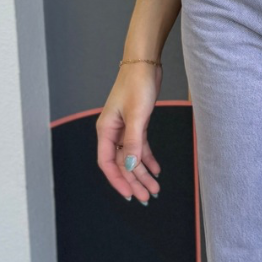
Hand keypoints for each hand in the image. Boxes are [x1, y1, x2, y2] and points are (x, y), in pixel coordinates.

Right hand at [96, 65, 163, 201]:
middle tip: (147, 197)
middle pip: (121, 164)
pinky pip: (140, 148)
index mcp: (106, 130)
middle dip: (134, 182)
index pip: (107, 163)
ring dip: (143, 174)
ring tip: (155, 188)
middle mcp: (113, 132)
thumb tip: (129, 166)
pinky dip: (148, 160)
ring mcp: (124, 129)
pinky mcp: (136, 124)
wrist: (145, 64)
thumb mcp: (137, 115)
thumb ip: (133, 142)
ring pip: (132, 158)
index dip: (118, 181)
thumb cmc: (137, 85)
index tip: (130, 195)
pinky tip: (156, 170)